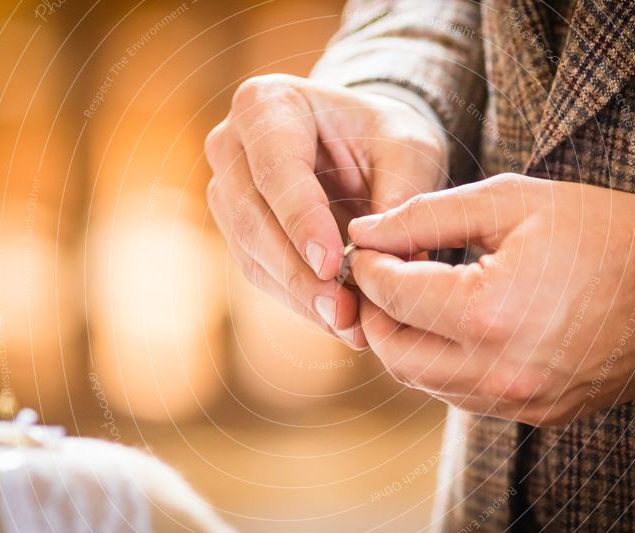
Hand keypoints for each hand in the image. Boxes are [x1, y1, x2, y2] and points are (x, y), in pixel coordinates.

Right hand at [205, 74, 446, 346]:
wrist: (361, 148)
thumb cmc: (384, 139)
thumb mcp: (408, 151)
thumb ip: (400, 196)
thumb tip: (384, 262)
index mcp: (267, 104)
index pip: (276, 169)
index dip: (302, 221)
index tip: (332, 266)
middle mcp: (231, 146)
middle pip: (253, 218)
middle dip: (299, 273)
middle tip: (344, 313)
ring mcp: (226, 190)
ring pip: (252, 254)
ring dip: (300, 296)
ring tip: (350, 325)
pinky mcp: (236, 230)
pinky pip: (260, 273)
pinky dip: (298, 300)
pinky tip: (336, 320)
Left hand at [348, 173, 634, 424]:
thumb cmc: (599, 230)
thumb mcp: (509, 202)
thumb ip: (424, 216)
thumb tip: (365, 230)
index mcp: (488, 312)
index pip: (392, 295)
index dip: (367, 268)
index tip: (365, 247)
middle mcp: (499, 370)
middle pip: (394, 352)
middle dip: (372, 312)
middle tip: (375, 278)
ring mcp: (520, 400)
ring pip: (423, 382)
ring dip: (402, 341)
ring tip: (408, 300)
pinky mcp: (538, 414)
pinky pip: (463, 397)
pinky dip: (440, 365)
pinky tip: (448, 330)